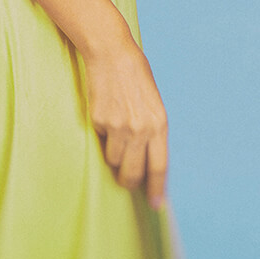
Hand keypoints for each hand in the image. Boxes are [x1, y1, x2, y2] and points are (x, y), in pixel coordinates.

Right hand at [81, 35, 168, 209]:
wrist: (112, 53)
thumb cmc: (135, 77)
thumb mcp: (153, 104)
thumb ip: (152, 130)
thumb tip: (146, 159)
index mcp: (160, 124)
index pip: (159, 167)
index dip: (157, 189)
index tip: (155, 205)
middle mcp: (141, 129)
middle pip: (134, 172)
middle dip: (129, 181)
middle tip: (127, 181)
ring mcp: (119, 127)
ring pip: (113, 160)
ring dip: (113, 154)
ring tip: (115, 132)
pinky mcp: (100, 121)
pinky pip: (100, 141)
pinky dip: (102, 135)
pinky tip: (106, 115)